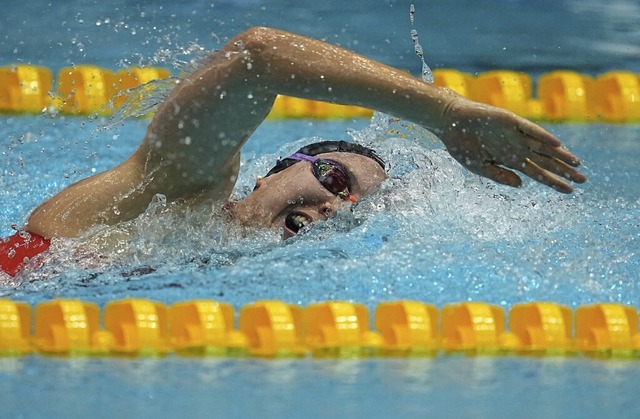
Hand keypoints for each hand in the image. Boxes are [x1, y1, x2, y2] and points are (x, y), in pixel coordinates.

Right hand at [438, 97, 586, 192]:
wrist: (449, 121)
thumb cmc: (461, 144)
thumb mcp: (478, 167)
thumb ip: (499, 176)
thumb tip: (522, 185)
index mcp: (509, 159)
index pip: (537, 173)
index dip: (553, 181)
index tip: (569, 191)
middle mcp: (516, 147)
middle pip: (546, 161)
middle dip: (564, 170)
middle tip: (583, 180)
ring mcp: (515, 134)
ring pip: (543, 146)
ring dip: (560, 155)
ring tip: (577, 164)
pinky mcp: (510, 121)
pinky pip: (530, 130)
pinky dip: (543, 136)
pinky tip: (556, 145)